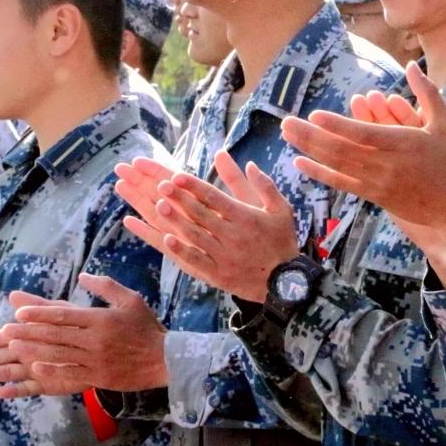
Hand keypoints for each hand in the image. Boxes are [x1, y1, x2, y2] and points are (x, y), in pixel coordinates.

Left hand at [0, 274, 167, 396]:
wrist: (165, 360)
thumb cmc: (146, 327)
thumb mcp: (131, 299)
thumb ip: (106, 286)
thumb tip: (84, 275)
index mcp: (101, 319)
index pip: (64, 316)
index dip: (39, 314)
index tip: (19, 312)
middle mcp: (95, 340)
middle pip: (55, 336)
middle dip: (28, 333)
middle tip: (6, 331)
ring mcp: (95, 360)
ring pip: (58, 355)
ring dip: (33, 352)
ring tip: (13, 348)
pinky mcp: (98, 377)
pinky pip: (70, 374)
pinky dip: (51, 371)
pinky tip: (35, 368)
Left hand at [117, 151, 298, 302]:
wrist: (287, 282)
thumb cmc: (282, 241)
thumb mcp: (281, 210)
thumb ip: (264, 185)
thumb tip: (249, 163)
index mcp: (245, 217)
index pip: (215, 198)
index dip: (194, 186)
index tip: (176, 176)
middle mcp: (233, 235)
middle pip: (201, 214)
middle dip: (180, 198)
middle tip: (161, 185)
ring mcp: (224, 256)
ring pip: (195, 235)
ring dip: (175, 221)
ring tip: (158, 206)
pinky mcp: (218, 274)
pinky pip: (196, 261)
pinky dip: (181, 250)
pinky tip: (166, 239)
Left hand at [280, 63, 445, 253]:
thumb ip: (428, 93)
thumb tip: (412, 65)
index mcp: (403, 144)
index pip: (363, 134)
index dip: (337, 126)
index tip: (315, 114)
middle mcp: (386, 165)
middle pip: (342, 150)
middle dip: (311, 136)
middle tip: (286, 122)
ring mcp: (377, 183)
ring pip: (337, 165)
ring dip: (309, 150)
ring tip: (287, 136)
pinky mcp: (374, 196)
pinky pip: (341, 183)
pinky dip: (320, 173)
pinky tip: (300, 163)